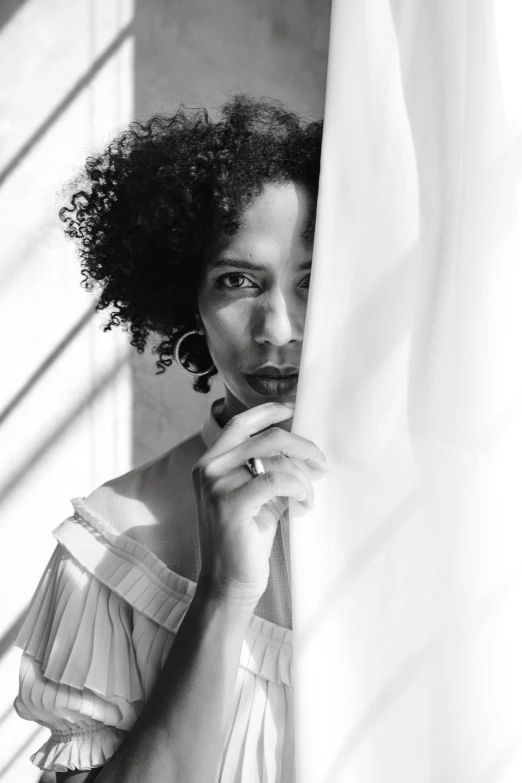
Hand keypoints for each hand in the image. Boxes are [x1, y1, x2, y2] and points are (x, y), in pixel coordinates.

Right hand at [192, 401, 327, 608]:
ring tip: (310, 495)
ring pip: (275, 458)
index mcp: (211, 461)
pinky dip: (298, 488)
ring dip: (304, 475)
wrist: (229, 581)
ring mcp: (215, 485)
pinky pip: (276, 480)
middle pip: (267, 437)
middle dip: (302, 446)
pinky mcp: (229, 503)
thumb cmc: (246, 537)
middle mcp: (209, 468)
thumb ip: (268, 467)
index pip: (241, 422)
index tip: (295, 410)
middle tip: (321, 463)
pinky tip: (303, 504)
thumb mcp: (256, 494)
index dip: (270, 412)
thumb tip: (301, 445)